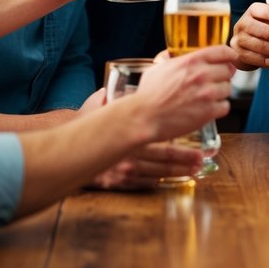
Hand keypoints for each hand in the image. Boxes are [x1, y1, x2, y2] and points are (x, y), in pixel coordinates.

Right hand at [76, 84, 202, 187]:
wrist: (67, 153)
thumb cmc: (86, 126)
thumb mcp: (95, 107)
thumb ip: (109, 96)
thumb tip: (116, 84)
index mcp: (126, 132)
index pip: (158, 135)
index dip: (178, 140)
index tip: (194, 140)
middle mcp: (127, 153)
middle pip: (161, 156)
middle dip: (183, 158)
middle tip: (201, 158)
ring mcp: (123, 170)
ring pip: (156, 172)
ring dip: (178, 170)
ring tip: (196, 169)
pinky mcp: (119, 183)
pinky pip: (144, 183)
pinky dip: (161, 180)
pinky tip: (176, 180)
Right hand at [135, 46, 235, 139]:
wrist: (143, 117)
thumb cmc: (147, 95)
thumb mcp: (157, 68)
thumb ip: (169, 59)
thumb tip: (170, 54)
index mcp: (191, 61)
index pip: (222, 51)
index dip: (229, 55)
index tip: (230, 58)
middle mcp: (202, 74)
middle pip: (229, 70)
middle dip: (223, 76)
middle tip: (215, 82)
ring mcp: (207, 93)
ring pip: (228, 89)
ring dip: (220, 93)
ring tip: (207, 98)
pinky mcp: (209, 111)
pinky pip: (225, 106)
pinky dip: (218, 109)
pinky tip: (207, 109)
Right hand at [229, 2, 268, 69]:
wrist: (244, 45)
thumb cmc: (262, 30)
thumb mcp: (268, 21)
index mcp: (252, 11)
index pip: (264, 11)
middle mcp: (242, 24)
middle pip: (259, 29)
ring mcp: (239, 39)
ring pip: (257, 45)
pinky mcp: (239, 54)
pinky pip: (255, 58)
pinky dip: (268, 61)